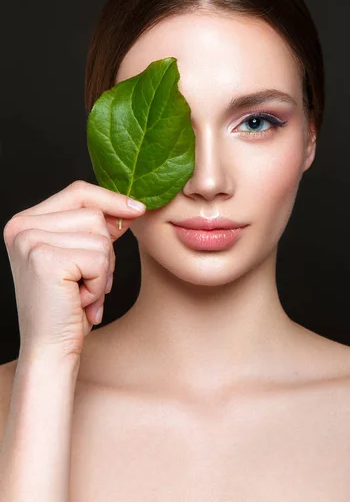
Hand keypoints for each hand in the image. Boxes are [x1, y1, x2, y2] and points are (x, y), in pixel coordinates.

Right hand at [3, 180, 145, 361]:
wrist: (51, 349)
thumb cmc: (68, 306)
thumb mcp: (80, 256)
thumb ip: (96, 227)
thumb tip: (132, 206)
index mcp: (25, 222)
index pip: (78, 192)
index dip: (111, 199)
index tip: (138, 209)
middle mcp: (21, 226)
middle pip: (94, 214)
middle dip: (105, 250)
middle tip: (86, 281)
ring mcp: (31, 240)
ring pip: (101, 237)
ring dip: (103, 270)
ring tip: (81, 291)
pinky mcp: (46, 258)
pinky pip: (100, 258)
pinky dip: (100, 283)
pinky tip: (80, 300)